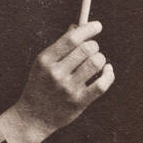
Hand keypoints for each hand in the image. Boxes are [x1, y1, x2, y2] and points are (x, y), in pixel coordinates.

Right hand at [13, 22, 114, 137]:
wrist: (33, 117)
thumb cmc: (40, 86)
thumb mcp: (43, 64)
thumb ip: (60, 46)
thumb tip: (77, 26)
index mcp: (45, 60)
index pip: (71, 38)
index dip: (88, 29)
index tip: (97, 26)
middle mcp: (56, 73)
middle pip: (86, 49)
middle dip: (94, 45)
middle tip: (92, 49)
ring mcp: (68, 88)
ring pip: (96, 63)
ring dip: (101, 59)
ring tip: (97, 61)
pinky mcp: (79, 102)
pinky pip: (102, 84)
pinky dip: (109, 74)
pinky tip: (107, 70)